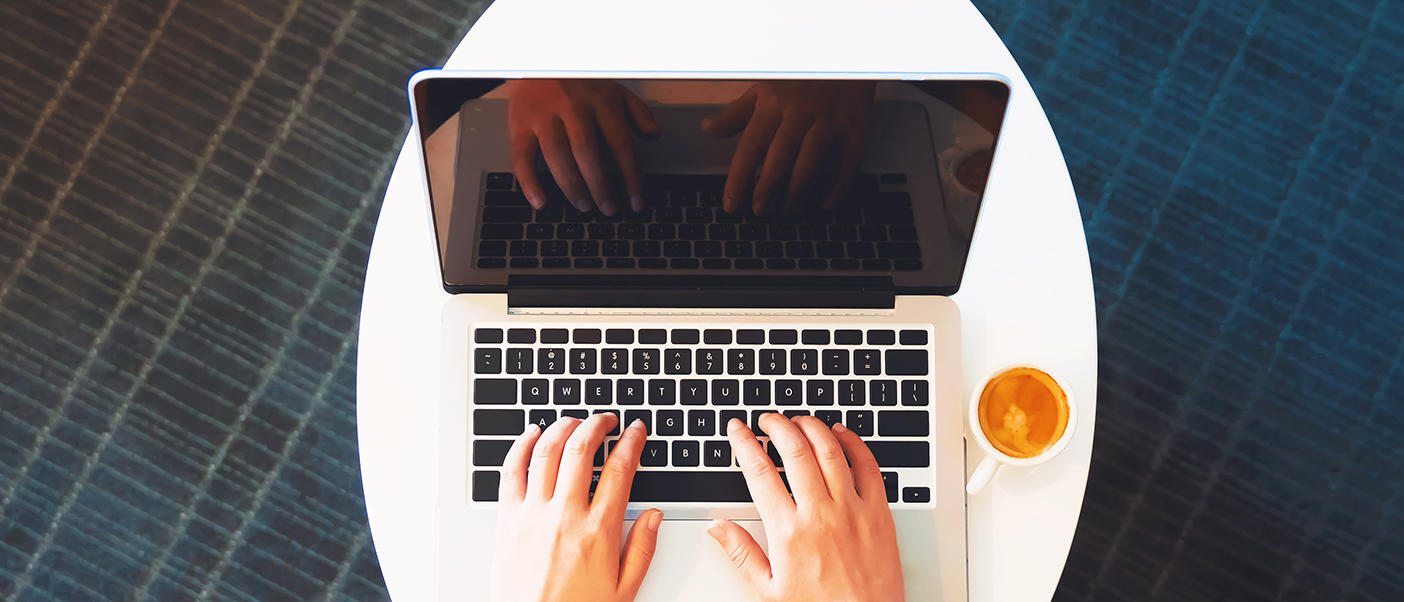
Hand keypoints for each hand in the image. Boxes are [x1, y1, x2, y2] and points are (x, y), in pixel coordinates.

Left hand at [490, 414, 662, 601]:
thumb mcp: (623, 589)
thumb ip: (642, 549)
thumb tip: (654, 516)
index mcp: (598, 531)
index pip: (620, 470)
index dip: (631, 442)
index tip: (635, 431)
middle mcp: (564, 515)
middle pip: (581, 449)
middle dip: (597, 424)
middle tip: (606, 419)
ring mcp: (532, 513)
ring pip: (547, 451)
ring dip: (563, 427)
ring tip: (574, 421)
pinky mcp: (506, 518)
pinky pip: (512, 470)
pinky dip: (522, 445)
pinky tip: (533, 435)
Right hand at [507, 79, 661, 214]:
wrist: (536, 59)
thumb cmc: (577, 80)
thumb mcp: (613, 88)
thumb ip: (637, 111)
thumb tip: (654, 135)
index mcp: (600, 101)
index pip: (621, 144)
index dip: (631, 177)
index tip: (636, 201)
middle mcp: (572, 108)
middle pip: (588, 153)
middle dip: (601, 187)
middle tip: (609, 209)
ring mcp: (544, 117)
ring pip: (558, 157)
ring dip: (572, 187)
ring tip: (583, 206)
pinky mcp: (520, 125)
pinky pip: (523, 157)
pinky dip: (530, 183)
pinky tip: (541, 202)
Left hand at [701, 81, 874, 214]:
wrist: (846, 54)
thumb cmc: (800, 75)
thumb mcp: (764, 88)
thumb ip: (736, 113)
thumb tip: (708, 129)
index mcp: (774, 103)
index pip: (751, 146)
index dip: (739, 178)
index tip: (732, 203)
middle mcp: (800, 111)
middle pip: (779, 158)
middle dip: (766, 189)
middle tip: (759, 211)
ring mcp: (829, 119)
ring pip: (811, 162)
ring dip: (797, 192)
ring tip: (788, 209)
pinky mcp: (856, 125)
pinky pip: (847, 162)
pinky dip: (837, 186)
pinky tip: (826, 203)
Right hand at [708, 416, 903, 601]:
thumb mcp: (769, 589)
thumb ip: (741, 553)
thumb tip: (717, 527)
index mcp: (789, 531)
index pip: (760, 472)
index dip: (744, 444)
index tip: (737, 430)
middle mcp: (820, 513)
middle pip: (795, 450)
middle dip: (777, 425)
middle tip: (767, 419)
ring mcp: (852, 509)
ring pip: (830, 450)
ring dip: (811, 427)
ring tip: (797, 421)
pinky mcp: (878, 511)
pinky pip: (868, 465)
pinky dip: (853, 442)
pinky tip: (841, 433)